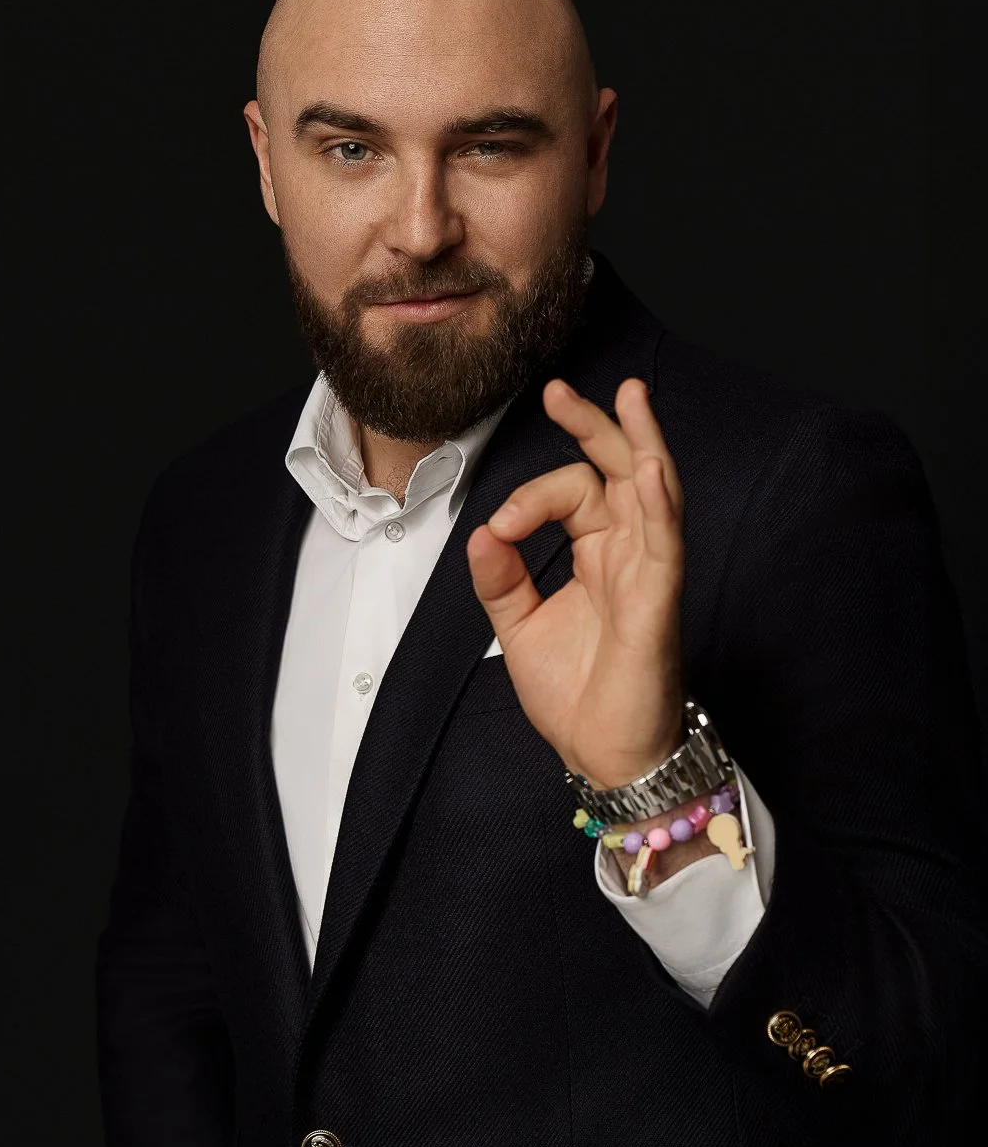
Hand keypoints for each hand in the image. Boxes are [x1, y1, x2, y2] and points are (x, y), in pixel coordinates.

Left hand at [466, 376, 685, 789]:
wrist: (602, 755)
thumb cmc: (577, 694)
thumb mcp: (518, 626)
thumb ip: (500, 577)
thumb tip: (481, 531)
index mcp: (599, 553)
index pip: (574, 494)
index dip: (531, 497)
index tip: (500, 529)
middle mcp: (629, 554)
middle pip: (620, 473)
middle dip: (595, 427)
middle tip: (560, 391)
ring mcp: (649, 574)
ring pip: (654, 492)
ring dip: (641, 443)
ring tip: (630, 398)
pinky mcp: (659, 603)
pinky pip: (665, 544)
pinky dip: (659, 504)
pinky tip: (649, 468)